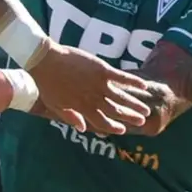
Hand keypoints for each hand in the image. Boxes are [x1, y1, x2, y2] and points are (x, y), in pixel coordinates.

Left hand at [28, 42, 150, 134]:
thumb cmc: (47, 83)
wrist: (45, 61)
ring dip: (135, 105)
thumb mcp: (55, 105)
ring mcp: (99, 84)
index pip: (102, 123)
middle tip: (142, 121)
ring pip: (122, 98)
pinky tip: (143, 86)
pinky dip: (134, 82)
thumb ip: (70, 117)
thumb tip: (82, 128)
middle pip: (116, 112)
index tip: (122, 130)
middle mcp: (94, 99)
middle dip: (130, 117)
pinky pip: (122, 78)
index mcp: (82, 108)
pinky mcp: (102, 70)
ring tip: (146, 110)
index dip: (113, 128)